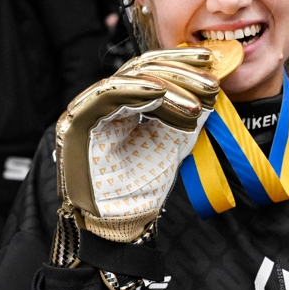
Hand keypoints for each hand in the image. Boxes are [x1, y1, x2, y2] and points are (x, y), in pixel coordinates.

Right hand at [55, 48, 220, 242]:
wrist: (119, 225)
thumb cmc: (141, 189)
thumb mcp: (173, 142)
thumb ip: (187, 115)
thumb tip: (211, 86)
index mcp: (123, 105)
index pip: (151, 72)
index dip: (181, 64)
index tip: (211, 64)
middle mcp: (103, 103)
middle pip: (141, 69)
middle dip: (180, 71)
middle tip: (211, 81)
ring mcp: (88, 110)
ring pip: (129, 79)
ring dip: (167, 86)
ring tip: (197, 104)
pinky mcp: (77, 122)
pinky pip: (107, 95)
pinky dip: (135, 89)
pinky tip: (161, 92)